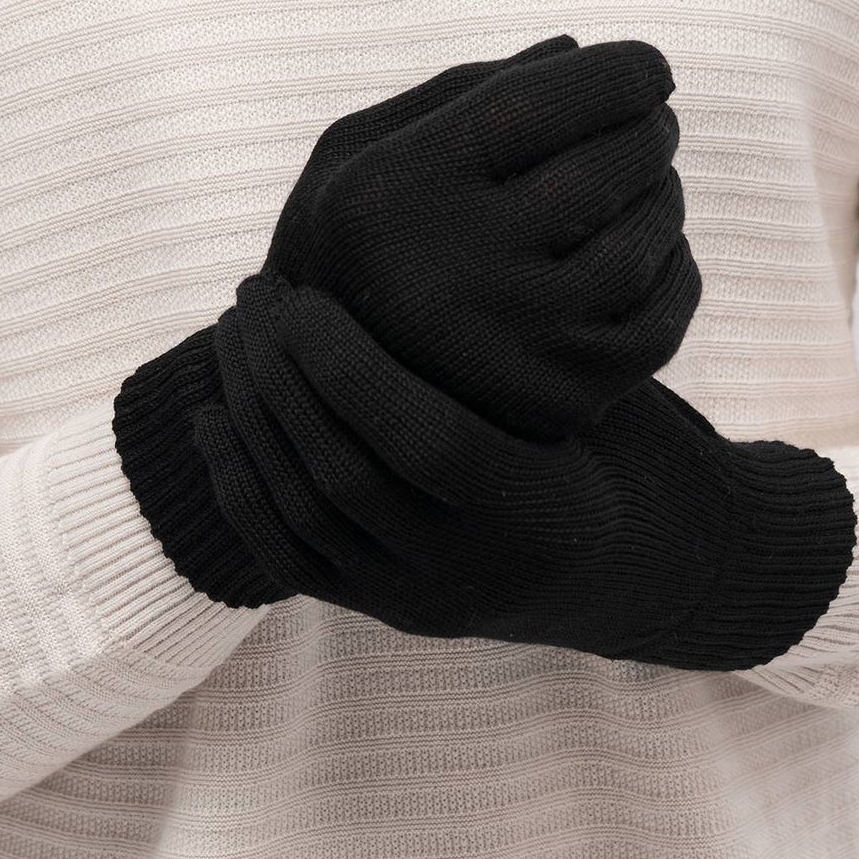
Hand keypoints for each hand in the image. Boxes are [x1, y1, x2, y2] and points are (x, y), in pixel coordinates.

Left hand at [194, 276, 856, 669]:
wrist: (646, 562)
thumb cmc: (622, 434)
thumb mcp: (591, 379)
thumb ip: (509, 340)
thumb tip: (400, 244)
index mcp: (546, 512)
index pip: (422, 442)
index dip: (347, 365)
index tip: (302, 293)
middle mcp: (478, 577)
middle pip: (346, 476)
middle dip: (281, 375)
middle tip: (254, 290)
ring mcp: (425, 604)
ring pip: (306, 515)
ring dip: (252, 413)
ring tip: (234, 330)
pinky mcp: (386, 614)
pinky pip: (288, 560)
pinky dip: (238, 484)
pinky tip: (212, 417)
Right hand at [264, 35, 699, 436]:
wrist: (328, 396)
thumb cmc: (353, 241)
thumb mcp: (361, 149)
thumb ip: (460, 91)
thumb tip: (577, 49)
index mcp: (394, 195)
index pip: (532, 106)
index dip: (612, 76)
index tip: (649, 66)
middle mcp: (451, 275)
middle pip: (601, 172)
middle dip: (647, 129)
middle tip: (653, 120)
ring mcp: (510, 349)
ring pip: (642, 244)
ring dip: (662, 194)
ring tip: (644, 177)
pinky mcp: (558, 403)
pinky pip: (661, 320)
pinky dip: (672, 267)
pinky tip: (646, 245)